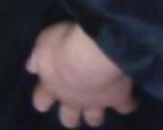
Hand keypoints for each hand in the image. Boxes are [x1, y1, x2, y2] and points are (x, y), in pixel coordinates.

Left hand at [25, 20, 139, 126]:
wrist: (94, 52)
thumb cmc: (64, 45)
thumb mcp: (43, 43)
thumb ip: (37, 57)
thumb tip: (31, 67)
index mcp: (52, 87)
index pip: (41, 102)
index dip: (43, 98)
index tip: (48, 91)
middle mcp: (72, 101)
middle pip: (69, 119)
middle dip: (71, 114)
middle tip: (75, 101)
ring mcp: (95, 102)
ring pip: (94, 119)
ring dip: (96, 113)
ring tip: (101, 103)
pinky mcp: (117, 99)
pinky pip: (125, 107)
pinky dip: (128, 103)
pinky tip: (131, 98)